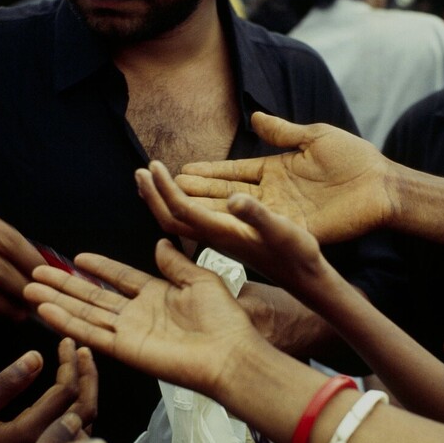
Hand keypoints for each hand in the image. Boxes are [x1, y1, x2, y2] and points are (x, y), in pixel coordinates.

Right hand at [0, 338, 98, 442]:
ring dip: (87, 390)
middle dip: (87, 374)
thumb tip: (37, 357)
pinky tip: (70, 394)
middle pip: (85, 406)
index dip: (70, 362)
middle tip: (82, 350)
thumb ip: (5, 385)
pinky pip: (75, 433)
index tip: (65, 341)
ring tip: (82, 366)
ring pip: (84, 421)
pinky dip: (79, 407)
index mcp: (30, 432)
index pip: (67, 391)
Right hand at [24, 239, 268, 396]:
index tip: (76, 258)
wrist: (230, 353)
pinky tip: (45, 311)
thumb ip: (175, 263)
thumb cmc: (224, 320)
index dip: (99, 267)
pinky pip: (91, 333)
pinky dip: (67, 322)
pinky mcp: (124, 349)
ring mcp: (129, 332)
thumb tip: (162, 243)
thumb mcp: (200, 279)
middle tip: (37, 274)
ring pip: (85, 313)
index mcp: (158, 294)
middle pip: (93, 296)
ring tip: (30, 288)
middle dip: (65, 285)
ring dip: (57, 301)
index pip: (120, 277)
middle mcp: (139, 313)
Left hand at [138, 161, 323, 290]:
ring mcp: (220, 239)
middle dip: (153, 195)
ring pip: (179, 221)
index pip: (181, 209)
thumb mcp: (280, 229)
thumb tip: (234, 199)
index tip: (153, 165)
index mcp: (222, 232)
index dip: (164, 188)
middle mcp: (215, 237)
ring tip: (151, 181)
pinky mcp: (227, 238)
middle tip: (139, 171)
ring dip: (162, 200)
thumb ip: (256, 214)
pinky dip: (179, 205)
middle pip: (170, 219)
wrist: (304, 277)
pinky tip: (182, 197)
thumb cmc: (295, 253)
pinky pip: (192, 222)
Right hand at [175, 111, 394, 242]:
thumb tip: (256, 118)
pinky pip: (262, 227)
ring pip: (236, 213)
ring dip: (207, 208)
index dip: (207, 171)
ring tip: (177, 202)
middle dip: (195, 190)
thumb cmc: (355, 160)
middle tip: (163, 187)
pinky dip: (239, 222)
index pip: (232, 172)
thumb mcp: (314, 138)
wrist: (383, 185)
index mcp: (275, 172)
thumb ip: (283, 131)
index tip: (180, 169)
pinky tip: (215, 217)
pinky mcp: (295, 229)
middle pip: (225, 193)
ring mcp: (283, 214)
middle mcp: (273, 196)